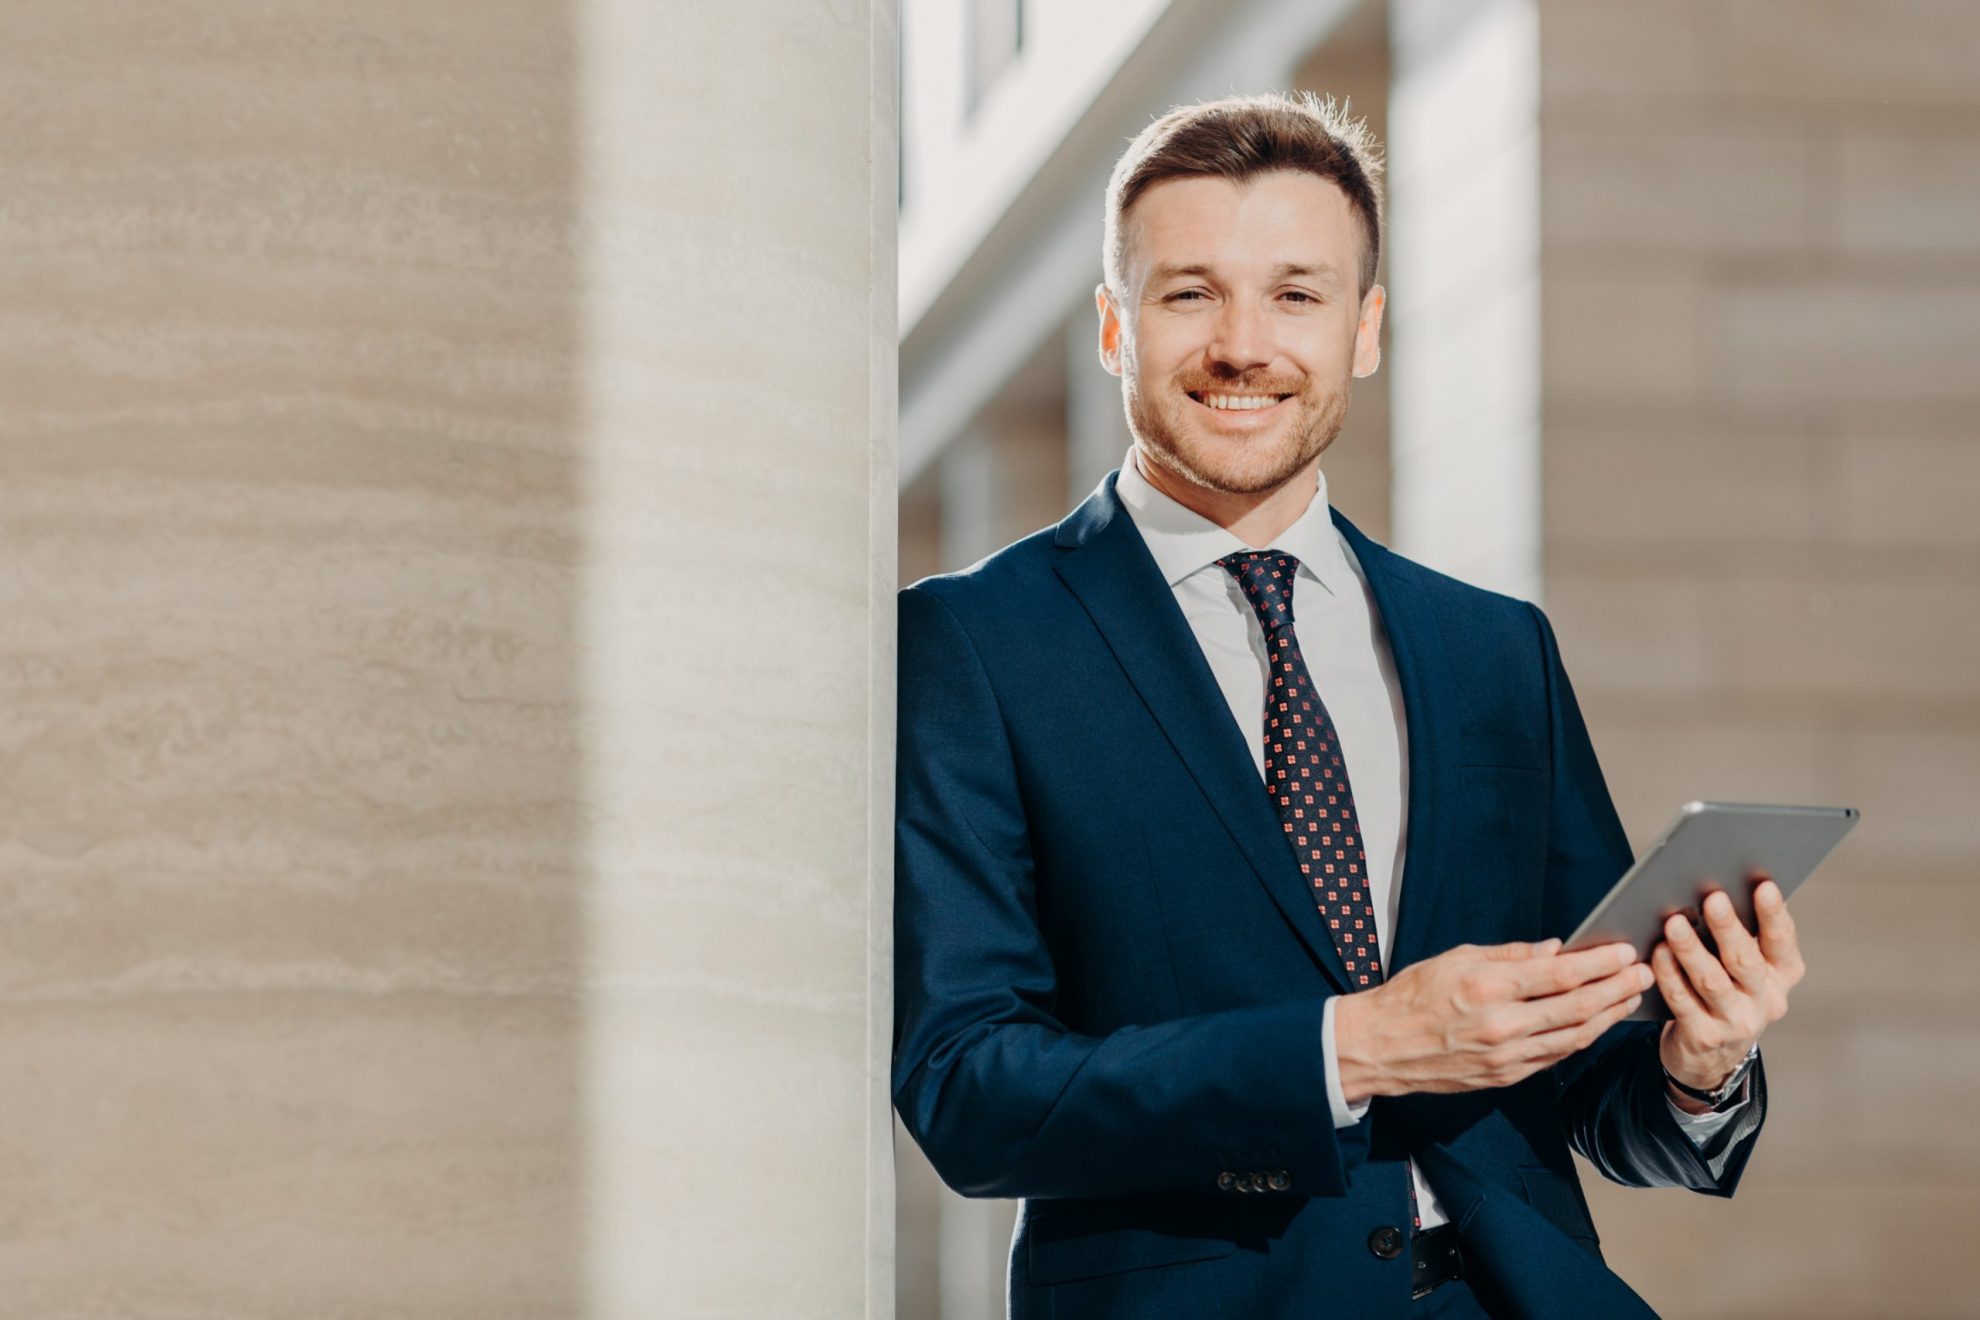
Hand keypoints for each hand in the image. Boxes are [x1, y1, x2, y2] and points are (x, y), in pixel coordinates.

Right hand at [1335, 937, 1653, 1101]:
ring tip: (1630, 998)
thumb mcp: (1455, 958)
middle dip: (1616, 988)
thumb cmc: (1411, 997)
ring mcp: (1506, 1056)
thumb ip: (1509, 955)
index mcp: (1488, 987)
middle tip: (1642, 973)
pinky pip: (1555, 1056)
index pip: (1560, 973)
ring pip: (1574, 1036)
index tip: (1623, 951)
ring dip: (1608, 1016)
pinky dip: (1581, 1038)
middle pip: (1577, 1006)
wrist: (1380, 1048)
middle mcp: (1502, 1024)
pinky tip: (1596, 1024)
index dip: (1599, 962)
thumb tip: (1554, 950)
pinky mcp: (1506, 1076)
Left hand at [1654, 874, 1804, 1109]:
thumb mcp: (1746, 969)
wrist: (1712, 1055)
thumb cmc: (1728, 992)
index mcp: (1782, 975)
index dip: (1774, 914)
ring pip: (1711, 981)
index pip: (1782, 941)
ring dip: (1691, 949)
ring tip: (1674, 922)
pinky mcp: (1705, 1036)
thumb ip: (1741, 936)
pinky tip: (1657, 952)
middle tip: (1712, 898)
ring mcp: (1736, 1021)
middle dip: (1728, 927)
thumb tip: (1717, 889)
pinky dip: (1668, 974)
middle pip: (1745, 960)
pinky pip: (1682, 1000)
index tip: (1764, 886)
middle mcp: (1766, 1000)